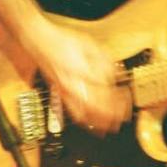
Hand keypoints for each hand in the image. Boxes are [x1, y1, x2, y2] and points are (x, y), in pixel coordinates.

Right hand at [24, 17, 128, 133]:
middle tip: (124, 116)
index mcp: (81, 70)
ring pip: (84, 114)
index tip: (126, 95)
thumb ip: (105, 60)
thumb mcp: (89, 44)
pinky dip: (86, 121)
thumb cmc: (63, 41)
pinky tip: (93, 124)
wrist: (40, 41)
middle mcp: (72, 84)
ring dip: (100, 122)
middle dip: (112, 113)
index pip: (104, 87)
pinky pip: (73, 113)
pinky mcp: (61, 94)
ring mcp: (65, 91)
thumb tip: (117, 74)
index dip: (117, 93)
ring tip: (112, 126)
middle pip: (95, 106)